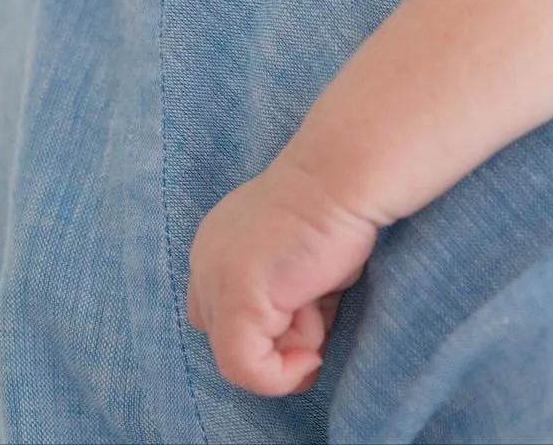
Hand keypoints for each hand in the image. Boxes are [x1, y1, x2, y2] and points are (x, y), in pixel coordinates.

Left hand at [186, 157, 377, 396]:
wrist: (346, 176)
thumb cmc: (340, 209)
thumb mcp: (305, 265)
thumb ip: (291, 302)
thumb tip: (303, 356)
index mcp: (220, 242)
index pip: (224, 310)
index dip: (270, 325)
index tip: (315, 312)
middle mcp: (206, 259)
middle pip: (228, 335)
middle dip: (276, 339)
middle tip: (318, 311)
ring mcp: (215, 281)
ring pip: (240, 357)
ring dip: (290, 348)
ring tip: (319, 305)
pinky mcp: (234, 302)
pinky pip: (247, 370)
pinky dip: (282, 376)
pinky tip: (311, 355)